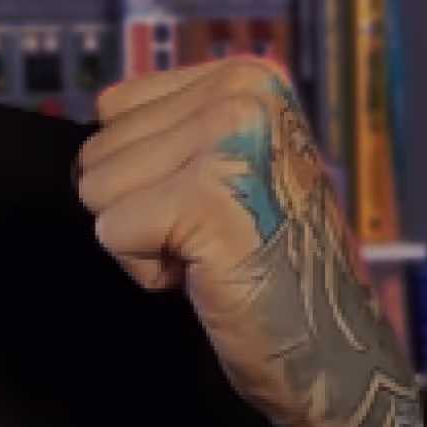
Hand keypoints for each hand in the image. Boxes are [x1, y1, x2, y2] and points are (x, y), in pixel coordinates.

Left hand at [73, 58, 423, 426]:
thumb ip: (170, 130)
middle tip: (212, 234)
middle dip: (141, 206)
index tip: (206, 203)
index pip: (114, 108)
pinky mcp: (209, 198)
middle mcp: (242, 93)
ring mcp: (228, 141)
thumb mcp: (226, 163)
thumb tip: (96, 125)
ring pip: (97, 189)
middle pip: (100, 149)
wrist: (331, 350)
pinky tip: (206, 275)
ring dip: (143, 238)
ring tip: (209, 252)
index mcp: (246, 76)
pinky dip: (146, 271)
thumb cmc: (269, 263)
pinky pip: (112, 232)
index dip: (144, 172)